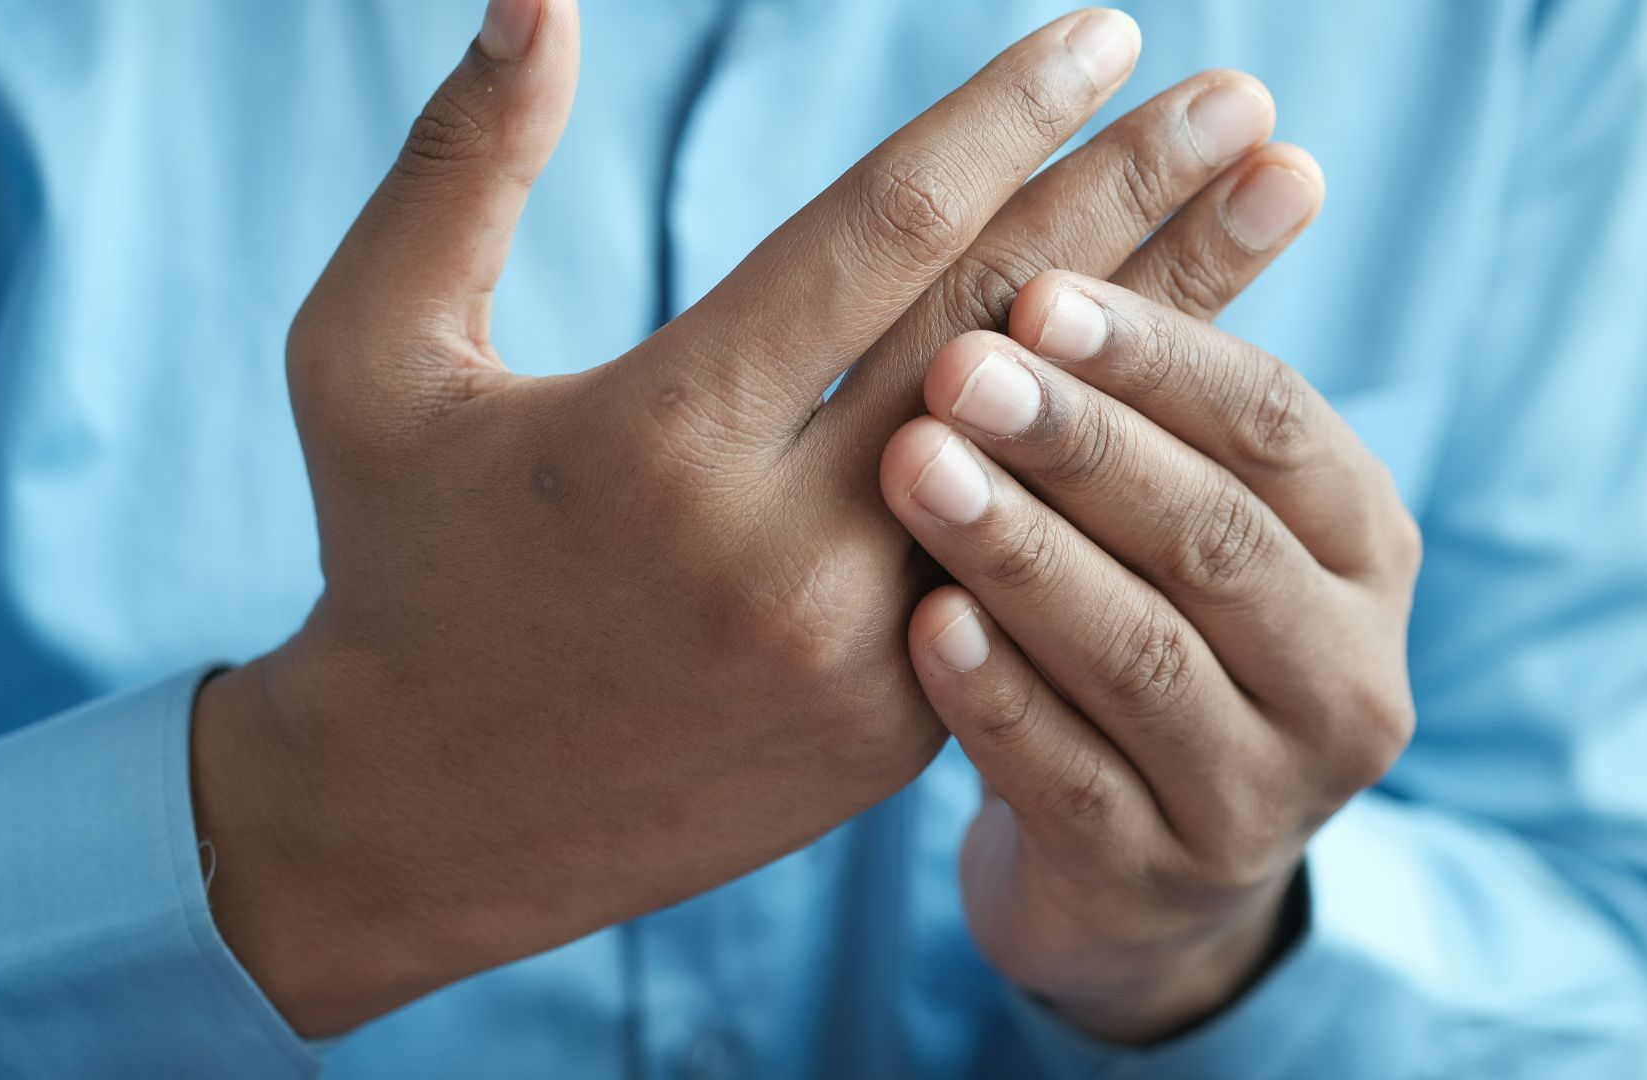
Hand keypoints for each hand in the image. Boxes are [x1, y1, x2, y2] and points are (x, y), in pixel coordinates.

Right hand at [191, 0, 1304, 1035]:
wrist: (423, 816)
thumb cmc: (395, 562)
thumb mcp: (364, 355)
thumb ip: (457, 167)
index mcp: (655, 439)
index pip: (879, 235)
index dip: (1005, 118)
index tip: (1107, 33)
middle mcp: (777, 553)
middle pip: (1003, 330)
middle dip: (1139, 195)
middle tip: (1247, 100)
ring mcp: (859, 655)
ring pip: (1055, 457)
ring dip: (1183, 321)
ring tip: (1281, 203)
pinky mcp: (897, 728)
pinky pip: (1035, 561)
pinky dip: (1115, 460)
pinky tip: (1195, 374)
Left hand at [880, 258, 1421, 1041]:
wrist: (1140, 869)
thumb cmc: (1154, 632)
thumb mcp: (1194, 516)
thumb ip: (1179, 390)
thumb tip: (1231, 153)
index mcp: (1367, 553)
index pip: (1280, 427)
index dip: (1161, 354)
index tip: (1038, 286)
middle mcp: (1348, 677)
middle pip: (1215, 539)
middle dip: (1083, 444)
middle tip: (958, 368)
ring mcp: (1261, 798)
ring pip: (1146, 660)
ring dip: (1028, 554)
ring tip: (918, 468)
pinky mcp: (1157, 882)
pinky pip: (1071, 783)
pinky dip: (997, 697)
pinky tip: (921, 624)